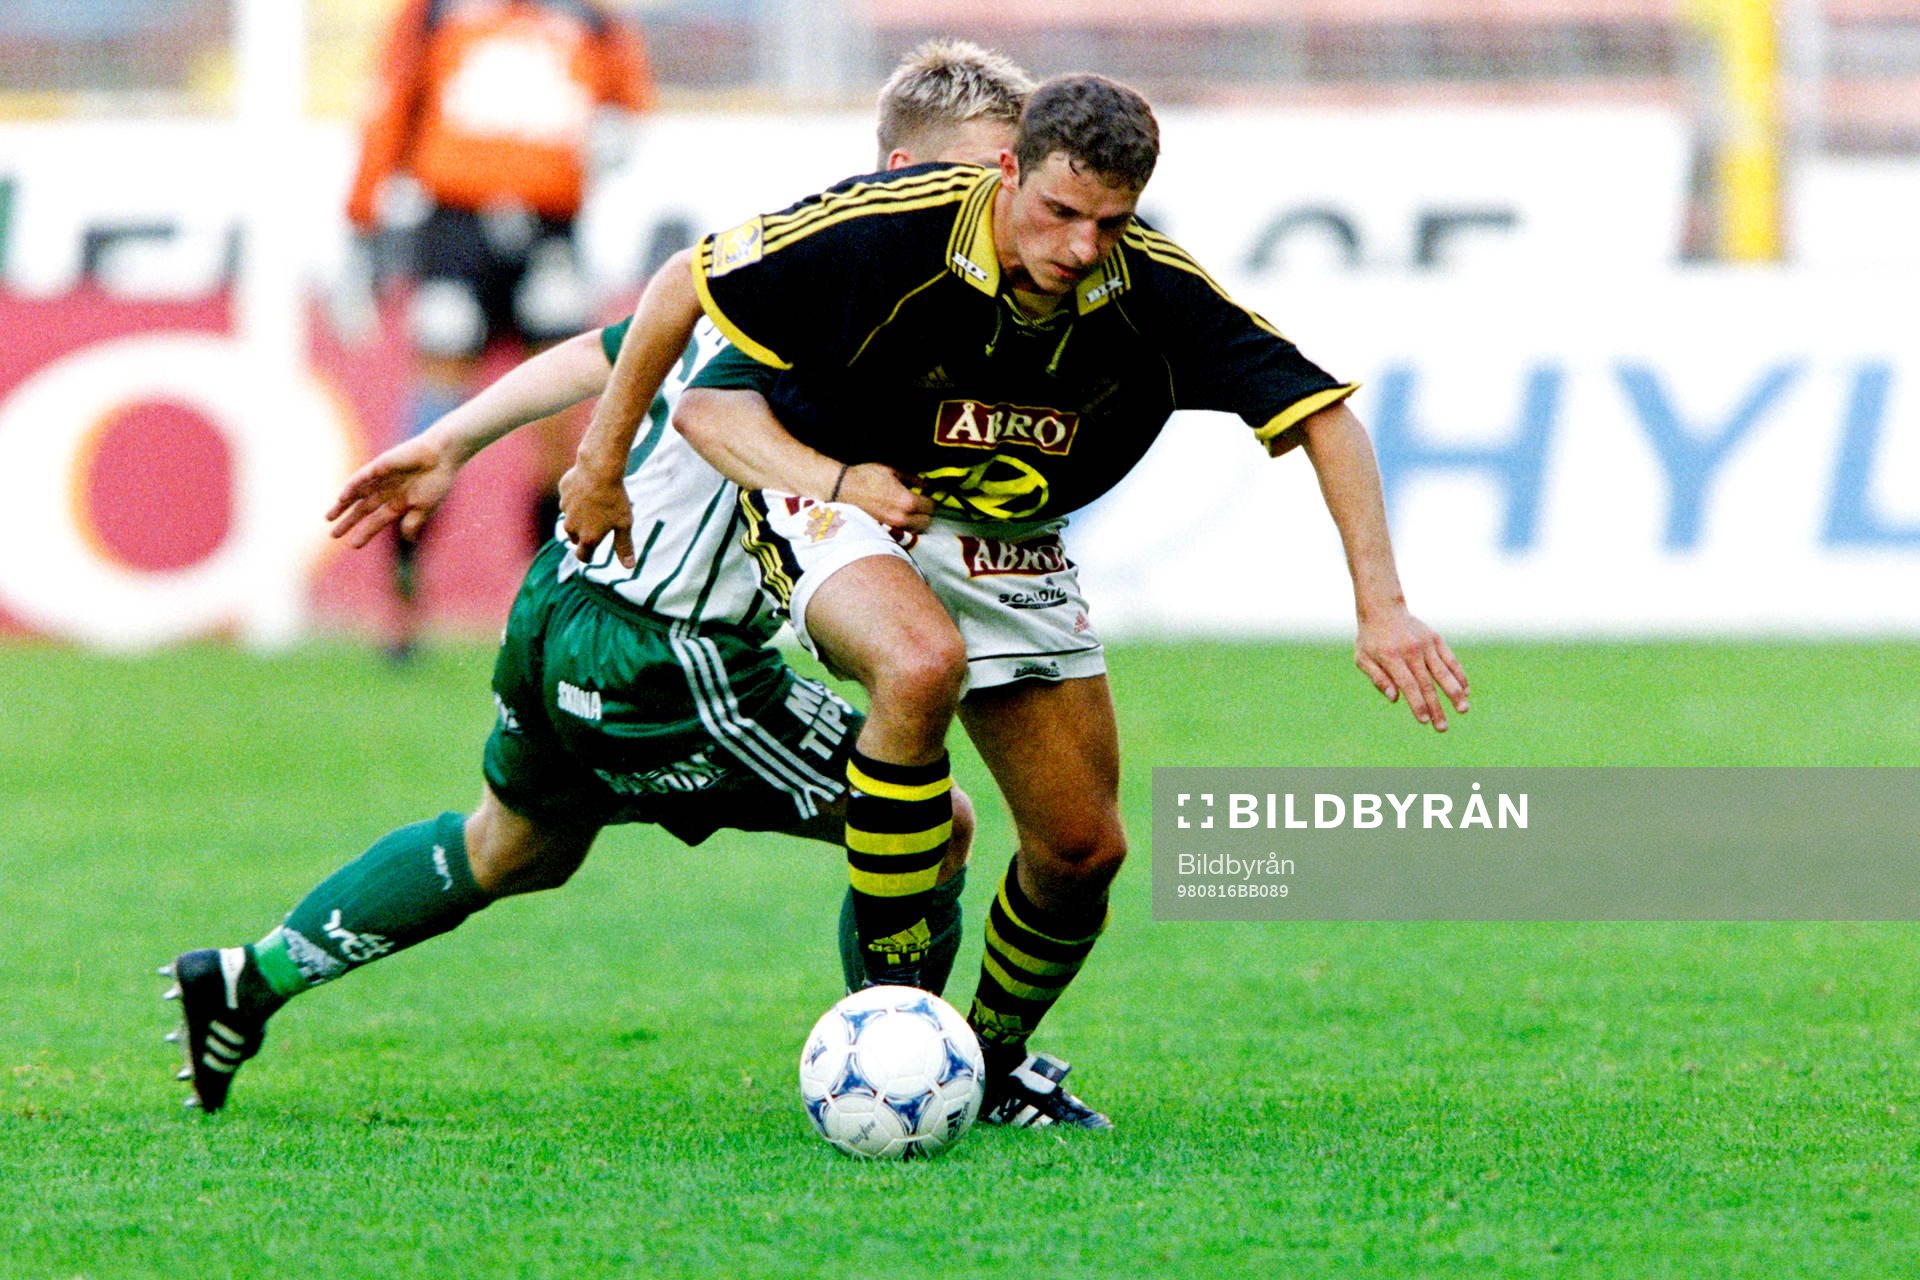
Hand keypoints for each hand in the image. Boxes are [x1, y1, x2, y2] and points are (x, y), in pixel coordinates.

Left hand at [327, 433, 461, 547]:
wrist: (442, 456)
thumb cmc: (437, 481)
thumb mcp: (425, 508)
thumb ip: (413, 523)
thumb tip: (407, 539)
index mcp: (400, 503)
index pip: (377, 521)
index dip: (365, 533)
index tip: (353, 545)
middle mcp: (387, 492)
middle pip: (363, 509)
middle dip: (349, 521)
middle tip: (333, 535)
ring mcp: (382, 479)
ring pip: (357, 495)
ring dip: (343, 506)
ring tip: (328, 517)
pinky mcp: (379, 466)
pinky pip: (361, 478)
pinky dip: (351, 488)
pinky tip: (341, 499)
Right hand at [559, 460, 634, 566]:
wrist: (599, 470)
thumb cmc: (614, 499)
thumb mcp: (624, 525)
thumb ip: (624, 547)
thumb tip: (629, 567)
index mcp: (588, 538)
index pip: (583, 556)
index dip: (588, 557)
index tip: (593, 555)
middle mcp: (572, 527)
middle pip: (575, 538)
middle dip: (584, 535)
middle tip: (598, 525)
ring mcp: (565, 510)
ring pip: (571, 518)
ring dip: (579, 516)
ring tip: (595, 505)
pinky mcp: (562, 494)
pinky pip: (569, 500)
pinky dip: (576, 498)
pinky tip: (588, 489)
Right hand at [839, 464, 934, 531]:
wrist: (842, 489)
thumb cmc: (866, 476)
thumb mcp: (892, 471)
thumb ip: (913, 480)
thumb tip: (928, 485)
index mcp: (907, 501)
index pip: (931, 506)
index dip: (932, 499)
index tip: (929, 495)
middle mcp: (902, 518)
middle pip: (927, 522)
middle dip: (927, 513)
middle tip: (921, 504)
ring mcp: (893, 527)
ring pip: (916, 530)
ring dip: (917, 521)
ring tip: (911, 511)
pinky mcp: (884, 531)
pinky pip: (903, 532)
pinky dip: (906, 526)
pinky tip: (900, 516)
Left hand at [1354, 607, 1469, 731]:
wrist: (1383, 609)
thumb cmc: (1370, 640)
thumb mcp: (1362, 659)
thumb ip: (1377, 678)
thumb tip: (1395, 699)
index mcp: (1391, 657)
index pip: (1408, 685)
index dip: (1417, 704)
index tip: (1424, 721)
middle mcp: (1411, 651)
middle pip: (1427, 684)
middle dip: (1436, 708)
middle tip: (1442, 728)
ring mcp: (1426, 644)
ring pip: (1443, 672)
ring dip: (1454, 693)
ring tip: (1463, 709)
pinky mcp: (1436, 639)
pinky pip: (1450, 659)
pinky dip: (1459, 675)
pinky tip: (1465, 691)